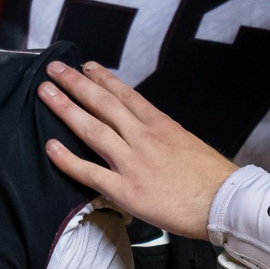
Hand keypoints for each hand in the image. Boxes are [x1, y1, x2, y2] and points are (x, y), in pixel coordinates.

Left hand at [37, 62, 238, 238]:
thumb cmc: (212, 177)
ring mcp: (132, 162)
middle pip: (103, 103)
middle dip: (76, 83)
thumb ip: (165, 135)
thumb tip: (149, 131)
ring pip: (92, 128)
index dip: (103, 78)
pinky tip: (50, 146)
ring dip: (66, 108)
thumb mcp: (189, 143)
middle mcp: (143, 137)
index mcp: (161, 124)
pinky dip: (68, 159)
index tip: (86, 66)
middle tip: (55, 69)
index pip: (126, 94)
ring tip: (45, 93)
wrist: (224, 203)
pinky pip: (90, 172)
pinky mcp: (125, 189)